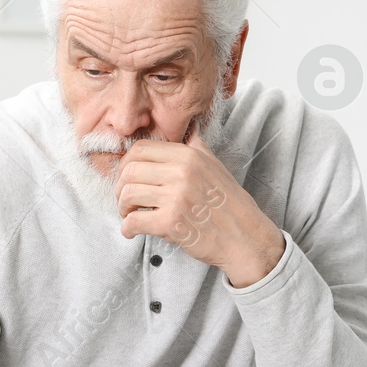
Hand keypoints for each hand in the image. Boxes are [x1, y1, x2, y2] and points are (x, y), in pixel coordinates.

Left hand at [114, 134, 284, 287]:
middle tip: (125, 200)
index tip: (127, 178)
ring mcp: (176, 196)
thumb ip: (197, 147)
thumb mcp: (216, 166)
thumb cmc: (230, 205)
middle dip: (120, 187)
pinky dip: (127, 228)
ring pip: (128, 194)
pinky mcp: (172, 222)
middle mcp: (181, 172)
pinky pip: (134, 221)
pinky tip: (132, 231)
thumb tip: (189, 128)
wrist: (246, 238)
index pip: (141, 149)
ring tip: (129, 215)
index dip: (126, 164)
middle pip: (130, 170)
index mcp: (189, 155)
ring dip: (122, 208)